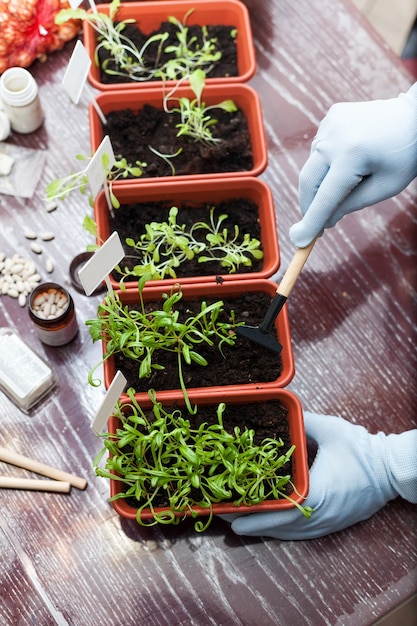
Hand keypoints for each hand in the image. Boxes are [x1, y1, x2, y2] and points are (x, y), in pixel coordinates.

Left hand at [220, 412, 416, 539]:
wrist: (392, 471)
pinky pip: (300, 533)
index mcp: (316, 496)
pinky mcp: (331, 525)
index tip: (229, 512)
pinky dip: (280, 530)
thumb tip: (281, 410)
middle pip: (277, 528)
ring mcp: (326, 525)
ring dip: (262, 529)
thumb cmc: (362, 451)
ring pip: (287, 534)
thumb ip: (302, 421)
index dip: (251, 514)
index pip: (278, 512)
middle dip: (249, 523)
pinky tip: (266, 524)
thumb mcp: (330, 430)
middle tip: (224, 515)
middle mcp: (319, 517)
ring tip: (237, 520)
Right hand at [290, 83, 416, 246]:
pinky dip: (325, 163)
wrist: (414, 116)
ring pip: (312, 166)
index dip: (311, 222)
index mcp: (352, 155)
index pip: (325, 197)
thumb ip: (352, 205)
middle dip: (309, 206)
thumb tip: (325, 221)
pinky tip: (345, 161)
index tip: (299, 241)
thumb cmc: (405, 155)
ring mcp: (330, 124)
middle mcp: (335, 137)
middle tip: (315, 225)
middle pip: (308, 181)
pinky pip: (319, 150)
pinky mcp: (330, 118)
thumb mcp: (384, 188)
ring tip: (344, 184)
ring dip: (319, 183)